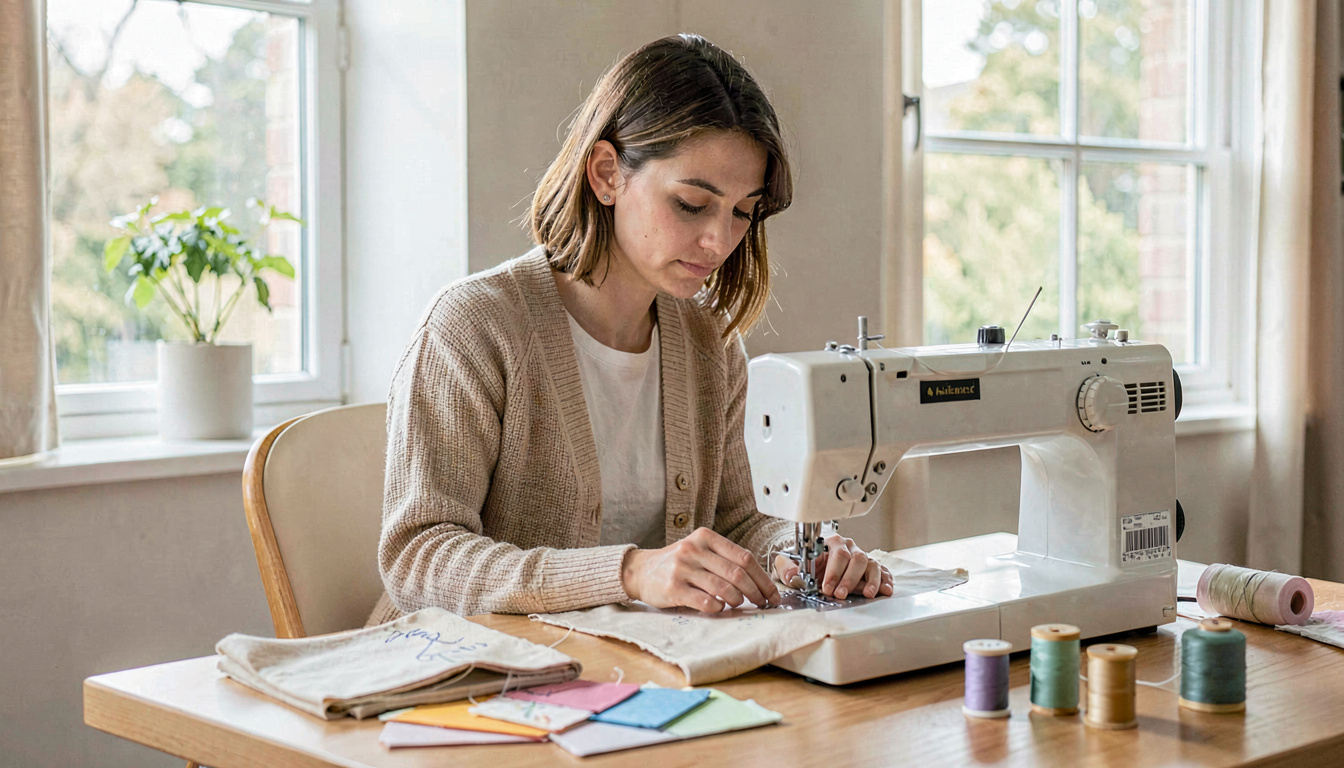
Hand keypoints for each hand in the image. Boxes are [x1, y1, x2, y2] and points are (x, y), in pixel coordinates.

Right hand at [621, 527, 780, 611]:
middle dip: (756, 592)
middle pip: (737, 574)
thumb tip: (759, 580)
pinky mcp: (673, 587)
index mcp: (705, 537)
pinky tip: (719, 607)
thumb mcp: (699, 550)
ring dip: (737, 601)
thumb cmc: (677, 563)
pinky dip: (718, 607)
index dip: (762, 578)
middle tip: (762, 603)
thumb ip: (724, 559)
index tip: (772, 593)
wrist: (640, 570)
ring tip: (738, 604)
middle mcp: (694, 549)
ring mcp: (683, 568)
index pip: (744, 557)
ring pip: (724, 588)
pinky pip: (705, 601)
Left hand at [773, 534, 893, 599]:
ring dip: (871, 580)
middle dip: (849, 579)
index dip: (833, 573)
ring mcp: (862, 557)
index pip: (837, 555)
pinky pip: (882, 571)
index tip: (827, 588)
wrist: (815, 564)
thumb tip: (791, 575)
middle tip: (841, 595)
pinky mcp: (871, 568)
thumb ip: (788, 568)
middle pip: (856, 559)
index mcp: (832, 543)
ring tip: (868, 594)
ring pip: (871, 564)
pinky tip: (885, 589)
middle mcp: (850, 547)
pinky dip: (885, 580)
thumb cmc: (807, 563)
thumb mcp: (793, 564)